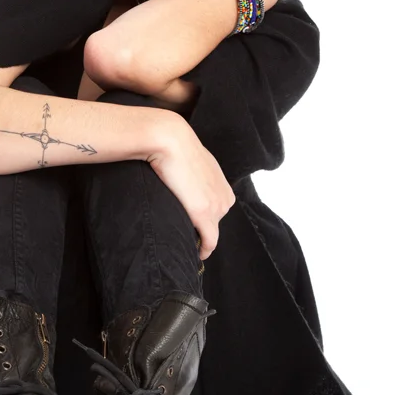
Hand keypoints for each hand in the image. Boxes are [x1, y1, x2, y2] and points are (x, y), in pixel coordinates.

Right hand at [146, 117, 235, 260]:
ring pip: (211, 232)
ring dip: (200, 238)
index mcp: (223, 184)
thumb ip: (196, 173)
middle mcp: (225, 197)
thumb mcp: (193, 160)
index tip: (193, 228)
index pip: (216, 210)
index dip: (204, 220)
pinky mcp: (204, 215)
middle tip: (184, 234)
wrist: (170, 140)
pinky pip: (209, 241)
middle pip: (215, 222)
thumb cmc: (175, 146)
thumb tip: (184, 178)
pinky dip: (204, 250)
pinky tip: (197, 255)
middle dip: (202, 229)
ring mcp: (217, 207)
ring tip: (184, 239)